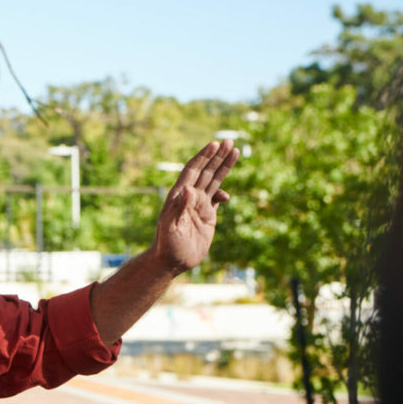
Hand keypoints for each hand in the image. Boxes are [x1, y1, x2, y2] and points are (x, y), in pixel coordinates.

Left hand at [153, 140, 237, 274]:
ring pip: (213, 181)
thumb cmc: (167, 245)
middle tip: (230, 141)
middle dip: (217, 157)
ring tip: (235, 152)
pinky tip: (226, 195)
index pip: (193, 171)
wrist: (171, 262)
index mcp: (179, 195)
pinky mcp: (206, 216)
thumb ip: (180, 207)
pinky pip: (215, 199)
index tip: (215, 144)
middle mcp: (189, 197)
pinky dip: (222, 193)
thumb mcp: (172, 226)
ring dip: (223, 167)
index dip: (203, 157)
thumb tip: (189, 188)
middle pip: (205, 171)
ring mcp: (198, 205)